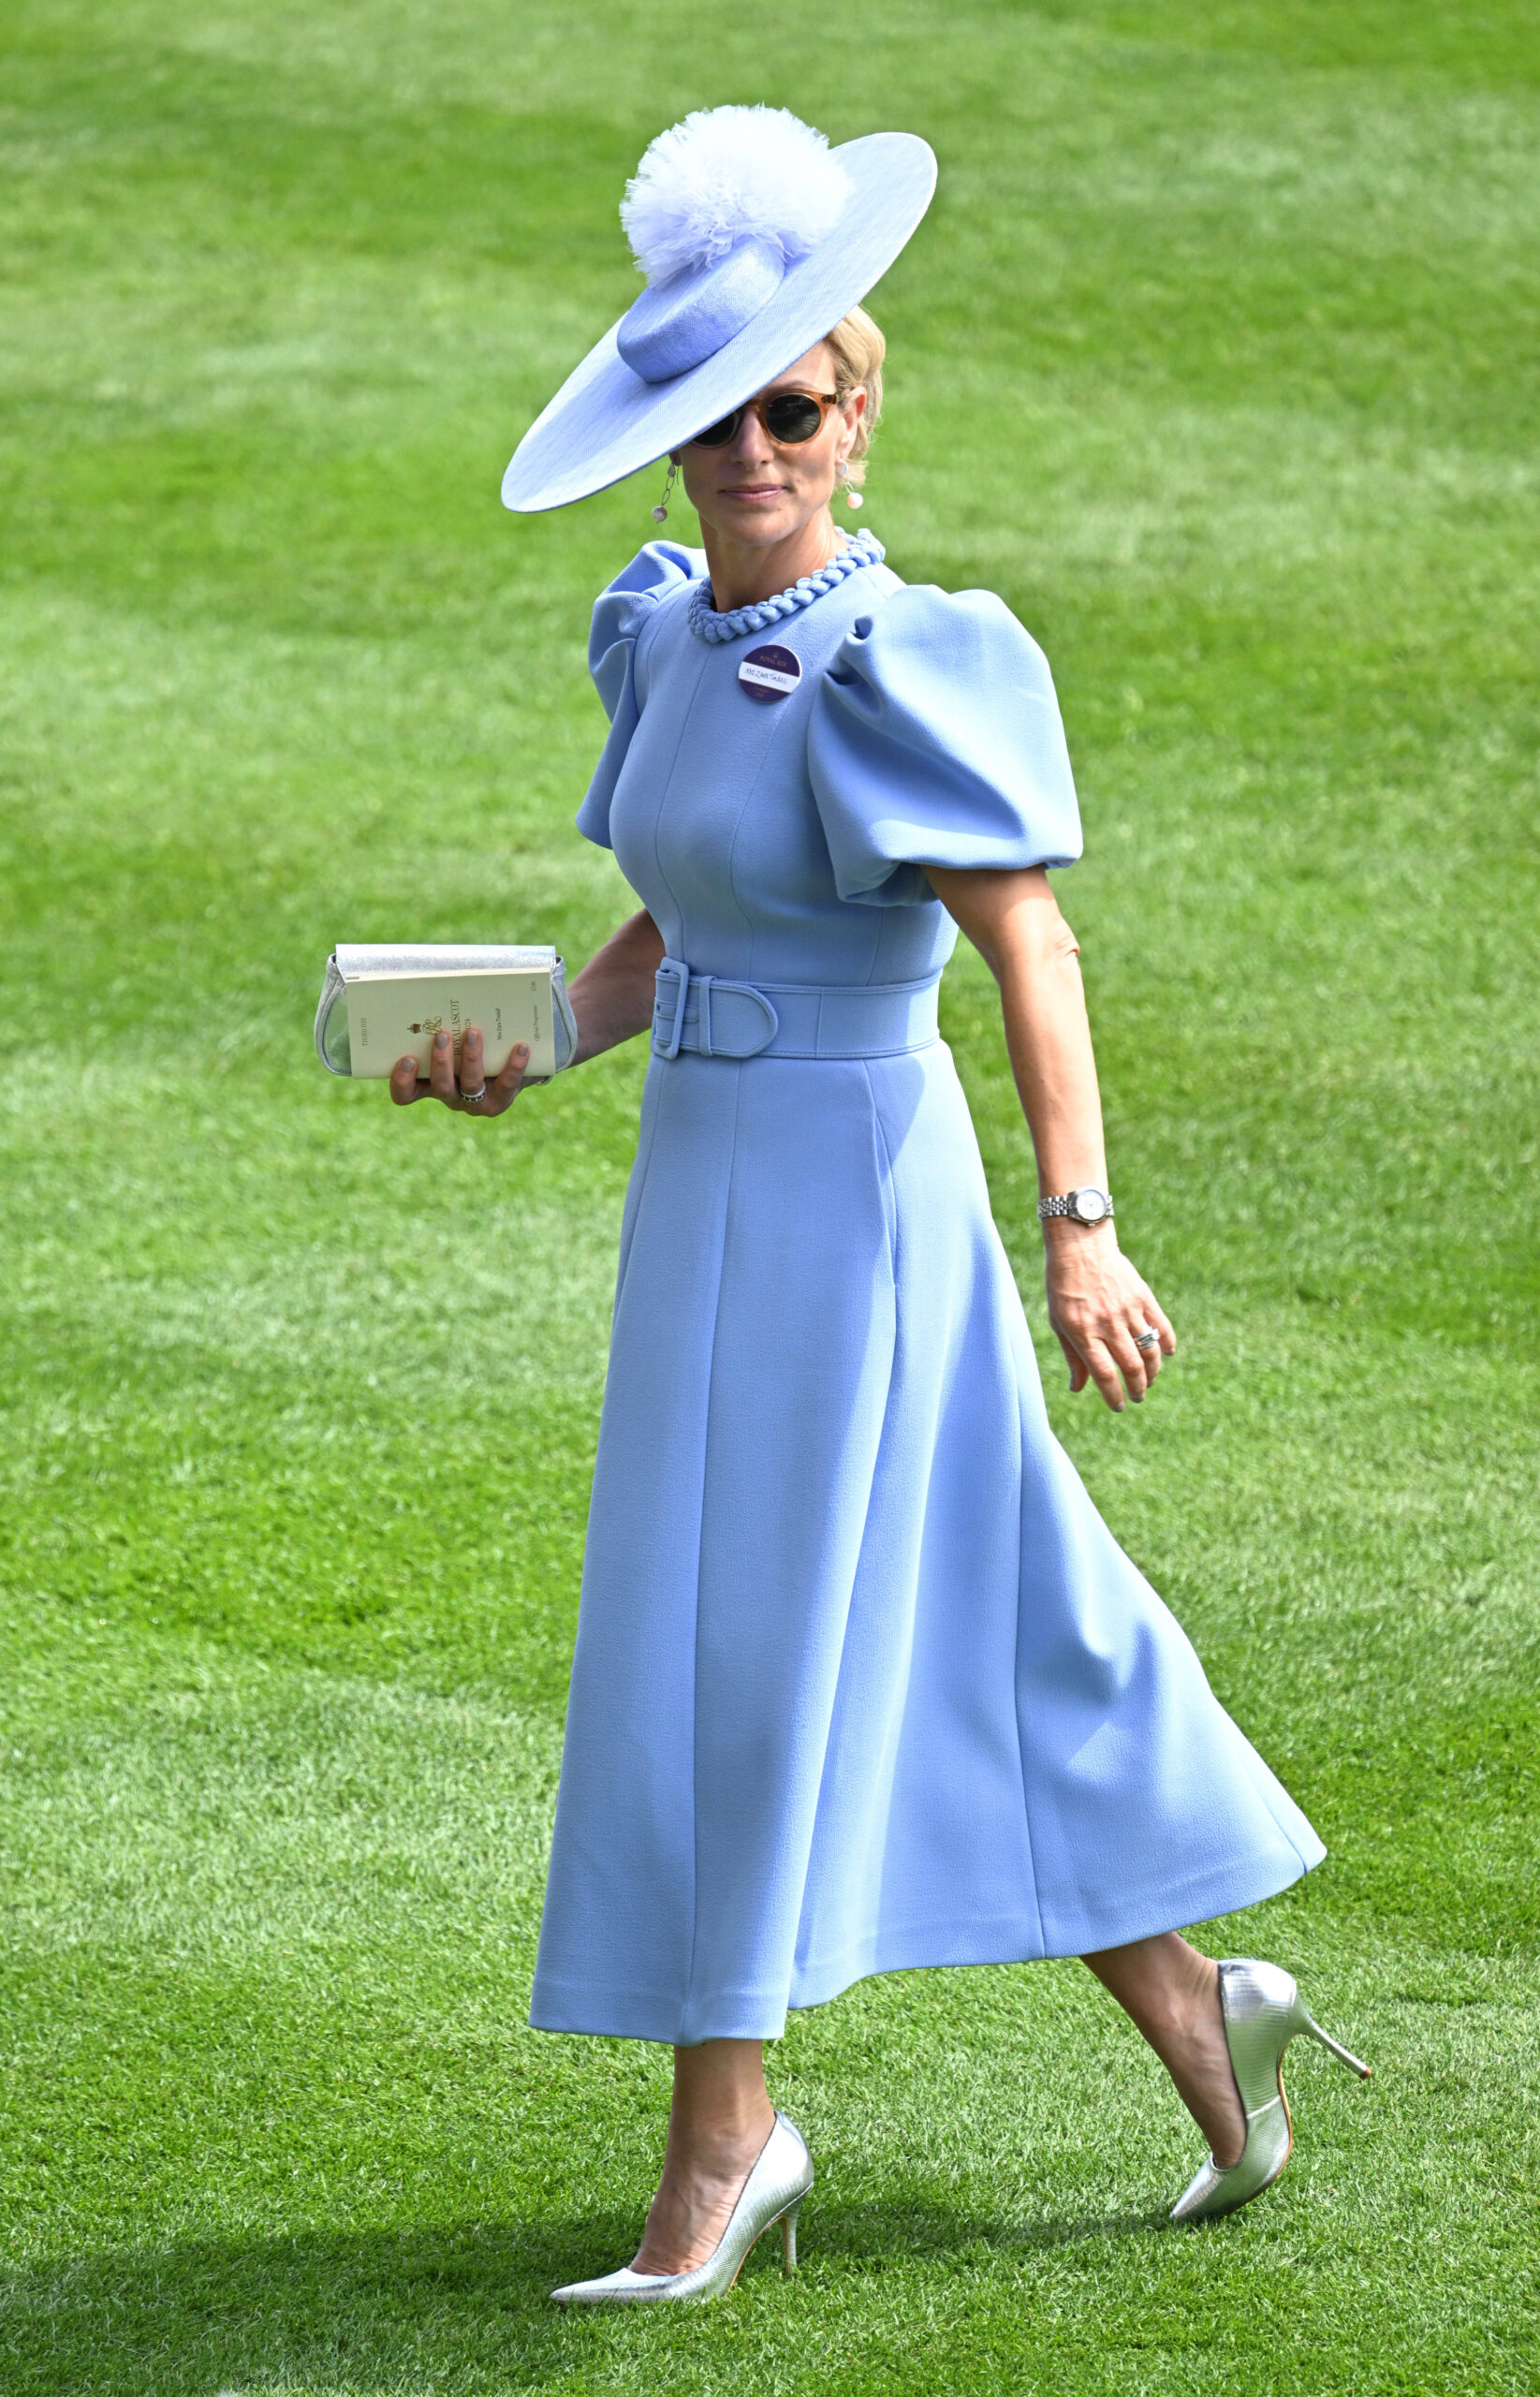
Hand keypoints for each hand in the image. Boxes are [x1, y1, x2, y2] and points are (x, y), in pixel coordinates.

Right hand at [388, 1026, 530, 1117]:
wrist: (512, 1066)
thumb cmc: (476, 1044)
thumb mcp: (456, 1036)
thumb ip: (445, 1022)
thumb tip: (443, 983)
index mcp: (430, 1083)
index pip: (405, 1094)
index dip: (402, 1081)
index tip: (407, 1058)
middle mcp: (450, 1096)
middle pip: (440, 1087)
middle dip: (440, 1061)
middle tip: (442, 1034)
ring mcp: (474, 1103)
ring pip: (470, 1085)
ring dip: (472, 1058)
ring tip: (474, 1032)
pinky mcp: (500, 1102)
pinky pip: (506, 1085)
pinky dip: (513, 1066)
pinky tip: (520, 1047)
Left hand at [1043, 1222, 1175, 1409]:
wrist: (1080, 1247)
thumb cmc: (1064, 1288)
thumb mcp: (1059, 1323)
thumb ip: (1073, 1356)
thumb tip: (1078, 1388)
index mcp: (1083, 1331)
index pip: (1104, 1374)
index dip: (1114, 1396)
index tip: (1119, 1407)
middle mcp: (1107, 1323)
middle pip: (1131, 1367)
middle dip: (1137, 1389)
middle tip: (1137, 1397)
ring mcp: (1127, 1309)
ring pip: (1149, 1351)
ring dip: (1152, 1372)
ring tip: (1148, 1381)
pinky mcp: (1143, 1297)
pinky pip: (1162, 1327)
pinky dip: (1167, 1344)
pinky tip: (1165, 1355)